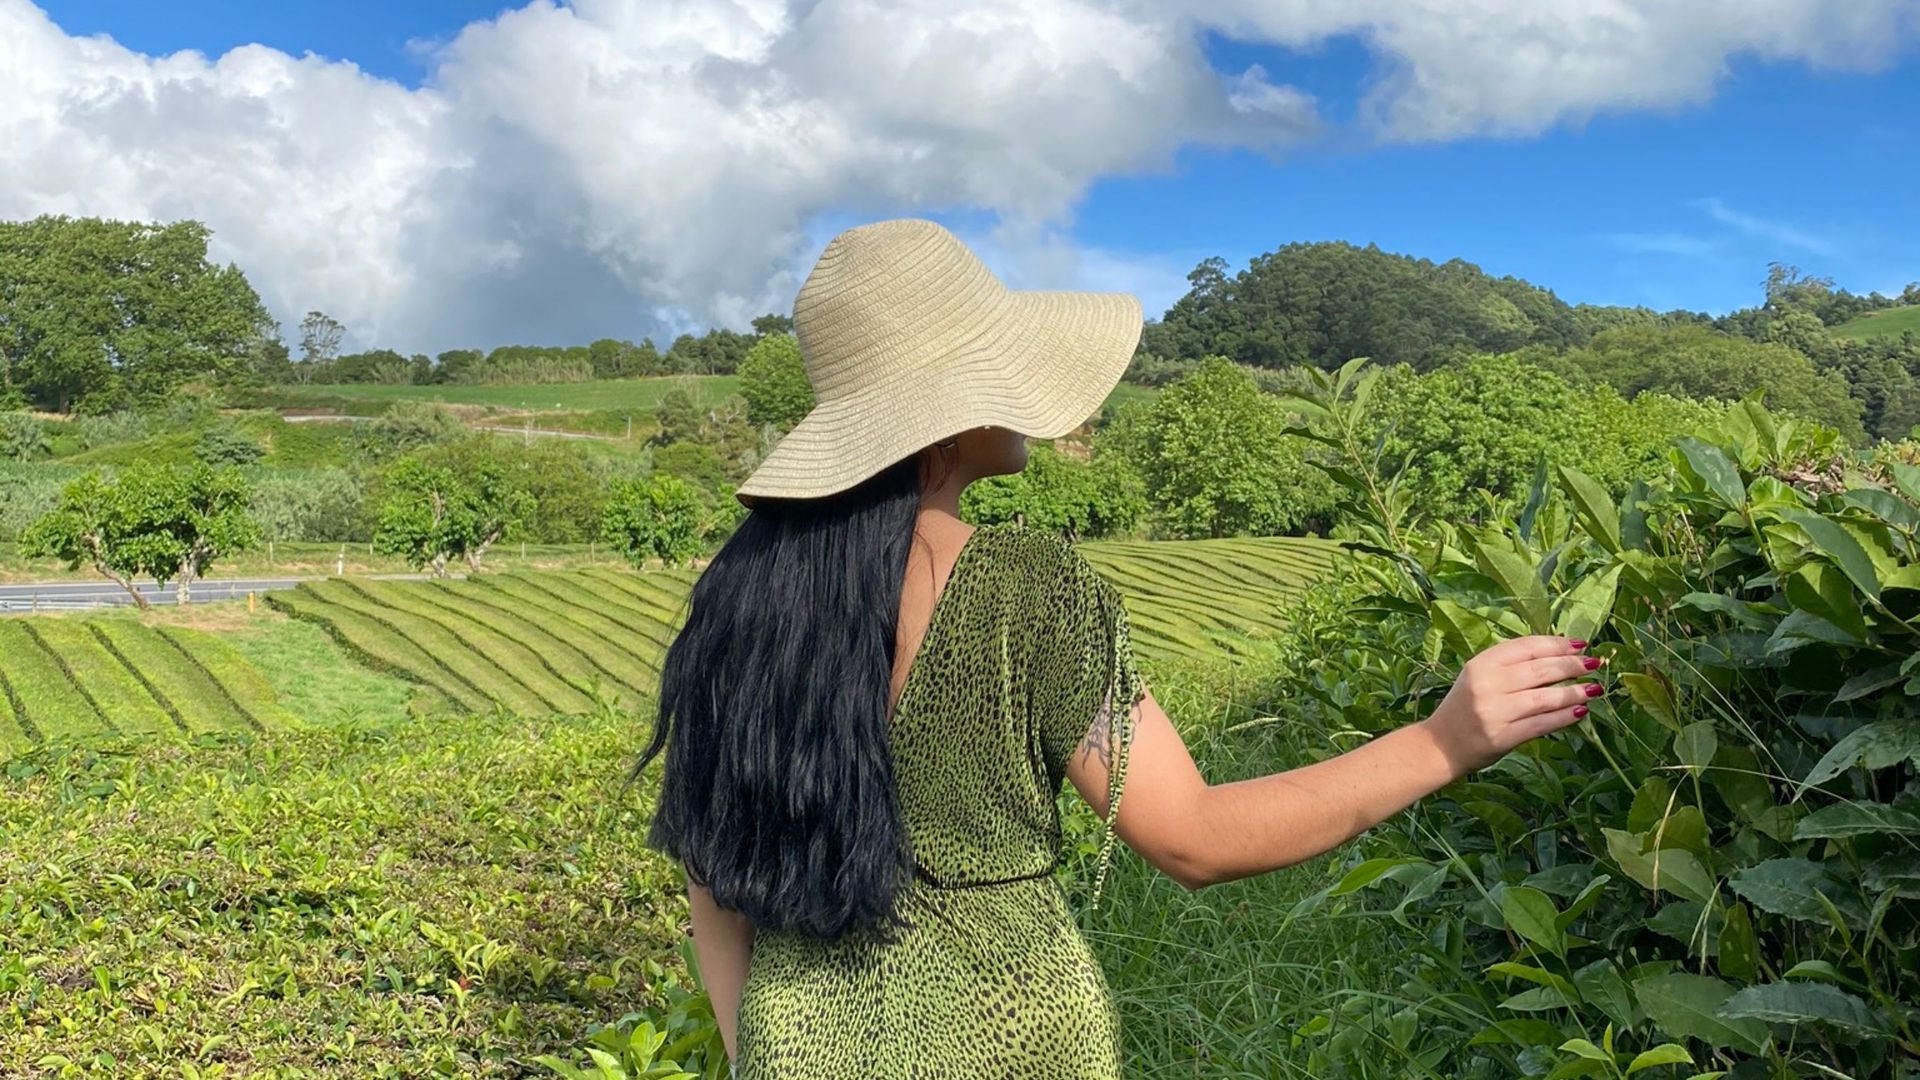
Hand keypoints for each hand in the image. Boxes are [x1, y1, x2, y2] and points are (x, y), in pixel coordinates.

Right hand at [1422, 635, 1603, 775]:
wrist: (1440, 746)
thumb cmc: (1464, 708)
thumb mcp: (1479, 677)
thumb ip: (1510, 666)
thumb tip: (1557, 655)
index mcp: (1481, 664)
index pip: (1527, 647)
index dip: (1557, 644)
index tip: (1580, 645)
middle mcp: (1487, 685)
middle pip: (1540, 670)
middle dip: (1571, 666)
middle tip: (1593, 665)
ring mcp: (1495, 712)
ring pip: (1545, 698)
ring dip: (1574, 692)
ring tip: (1594, 689)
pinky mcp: (1502, 737)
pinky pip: (1541, 724)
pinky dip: (1564, 717)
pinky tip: (1581, 712)